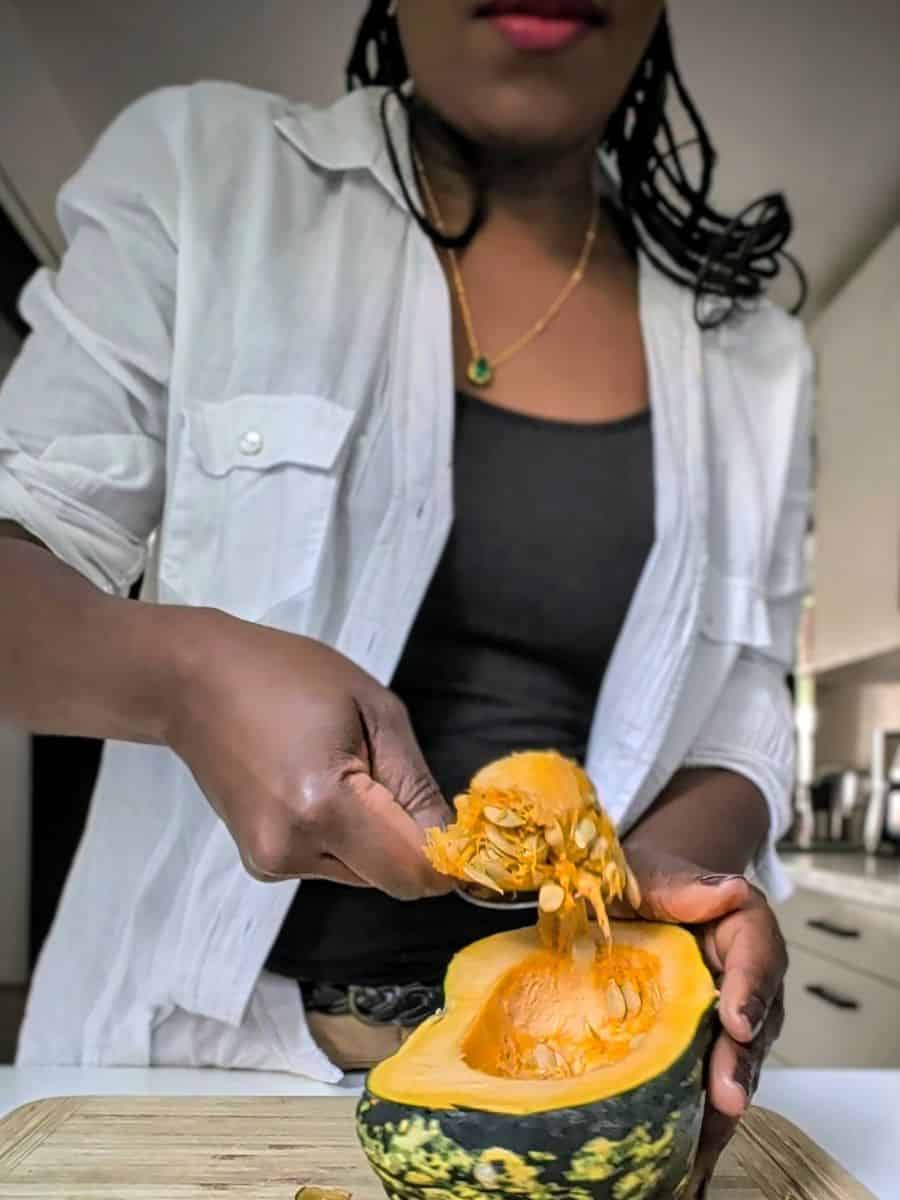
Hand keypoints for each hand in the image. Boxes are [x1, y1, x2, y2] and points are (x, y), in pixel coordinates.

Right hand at [164, 610, 452, 898]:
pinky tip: (314, 787)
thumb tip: (449, 843)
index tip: (457, 825)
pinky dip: (343, 837)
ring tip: (339, 770)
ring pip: (364, 872)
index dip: (446, 856)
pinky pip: (332, 864)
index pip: (412, 869)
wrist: (195, 682)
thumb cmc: (287, 676)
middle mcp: (293, 850)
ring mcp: (271, 863)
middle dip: (409, 840)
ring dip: (374, 836)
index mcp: (324, 805)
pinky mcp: (261, 864)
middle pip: (391, 877)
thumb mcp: (374, 709)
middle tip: (387, 774)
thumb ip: (416, 783)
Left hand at [616, 845, 786, 1198]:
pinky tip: (689, 1158)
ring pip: (740, 1060)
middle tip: (727, 1097)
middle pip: (756, 1020)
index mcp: (743, 924)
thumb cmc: (642, 881)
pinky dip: (704, 1120)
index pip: (758, 954)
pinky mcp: (710, 1045)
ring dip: (724, 1100)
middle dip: (740, 1062)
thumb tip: (726, 889)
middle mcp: (749, 975)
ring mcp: (734, 1014)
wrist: (633, 898)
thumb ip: (684, 884)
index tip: (736, 1022)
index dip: (751, 990)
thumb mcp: (650, 871)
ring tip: (705, 1141)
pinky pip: (715, 1081)